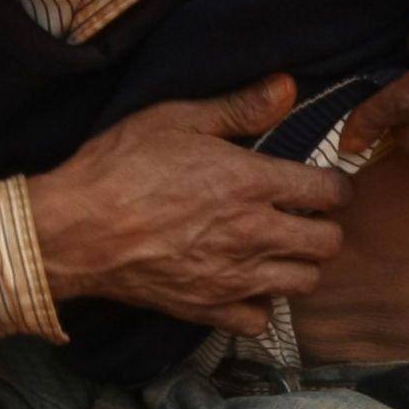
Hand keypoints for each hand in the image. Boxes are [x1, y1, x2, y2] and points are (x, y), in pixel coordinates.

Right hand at [26, 76, 350, 337]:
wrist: (74, 230)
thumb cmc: (120, 166)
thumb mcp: (178, 119)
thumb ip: (240, 107)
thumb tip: (289, 87)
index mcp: (254, 182)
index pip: (331, 191)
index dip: (334, 185)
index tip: (321, 183)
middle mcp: (256, 233)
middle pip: (329, 243)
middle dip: (324, 227)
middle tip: (302, 217)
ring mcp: (235, 276)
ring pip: (304, 283)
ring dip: (299, 265)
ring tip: (278, 250)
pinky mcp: (208, 309)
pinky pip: (259, 321)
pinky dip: (259, 306)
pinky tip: (245, 285)